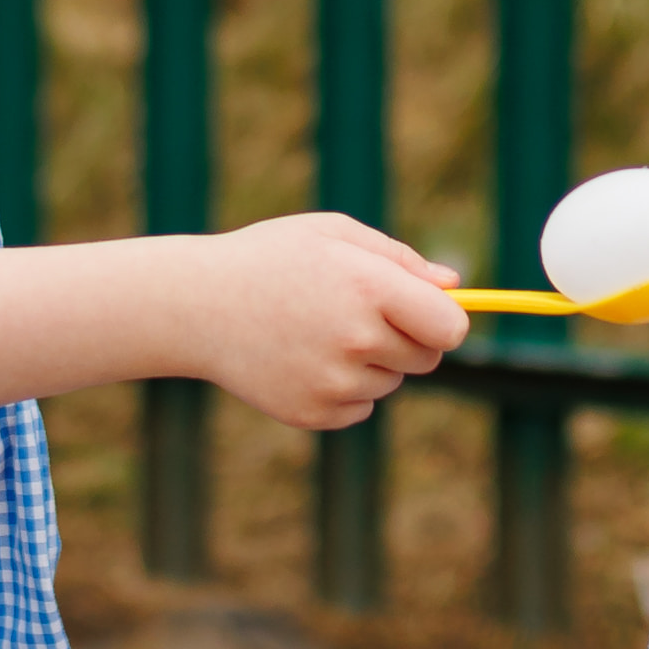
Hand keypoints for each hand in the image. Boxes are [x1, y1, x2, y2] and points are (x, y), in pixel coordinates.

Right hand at [186, 216, 468, 430]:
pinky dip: (343, 389)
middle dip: (409, 337)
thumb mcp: (333, 235)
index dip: (446, 320)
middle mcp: (357, 340)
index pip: (450, 328)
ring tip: (317, 330)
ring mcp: (334, 383)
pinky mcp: (314, 414)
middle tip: (360, 312)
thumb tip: (453, 286)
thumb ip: (399, 258)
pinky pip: (359, 408)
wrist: (195, 305)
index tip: (430, 313)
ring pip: (390, 382)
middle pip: (427, 358)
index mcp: (369, 288)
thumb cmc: (270, 258)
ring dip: (371, 361)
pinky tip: (302, 358)